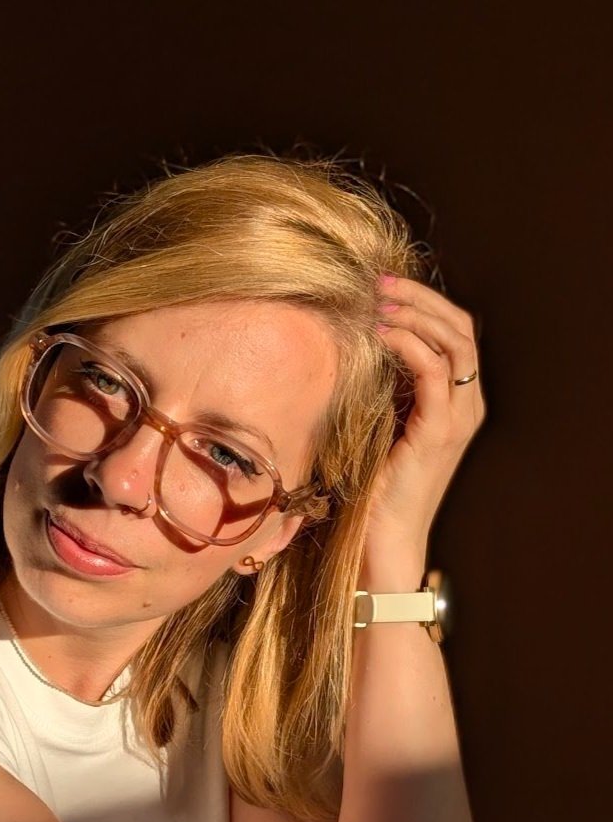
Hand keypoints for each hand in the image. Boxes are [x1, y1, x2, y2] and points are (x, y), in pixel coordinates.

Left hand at [363, 273, 485, 555]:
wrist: (383, 539)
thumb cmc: (374, 487)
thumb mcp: (380, 425)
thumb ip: (383, 388)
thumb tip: (355, 344)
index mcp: (457, 402)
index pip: (455, 332)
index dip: (425, 301)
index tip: (383, 286)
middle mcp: (467, 405)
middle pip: (460, 327)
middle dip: (421, 297)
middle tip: (379, 281)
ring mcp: (457, 418)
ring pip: (454, 342)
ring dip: (415, 313)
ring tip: (378, 301)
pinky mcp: (438, 432)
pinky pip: (434, 372)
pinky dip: (410, 344)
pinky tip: (382, 334)